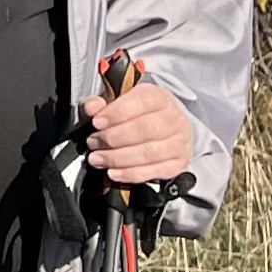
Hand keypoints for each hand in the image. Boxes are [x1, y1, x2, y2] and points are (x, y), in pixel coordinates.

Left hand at [85, 62, 195, 186]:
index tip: (97, 122)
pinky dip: (131, 173)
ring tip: (97, 158)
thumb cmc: (133, 117)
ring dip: (118, 158)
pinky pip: (155, 171)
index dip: (118, 113)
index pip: (144, 101)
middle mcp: (175, 119)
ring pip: (150, 152)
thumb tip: (91, 106)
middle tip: (93, 142)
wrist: (160, 133)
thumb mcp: (113, 105)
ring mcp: (180, 142)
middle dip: (114, 138)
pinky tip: (113, 172)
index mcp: (160, 98)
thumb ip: (98, 104)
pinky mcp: (179, 163)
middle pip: (146, 129)